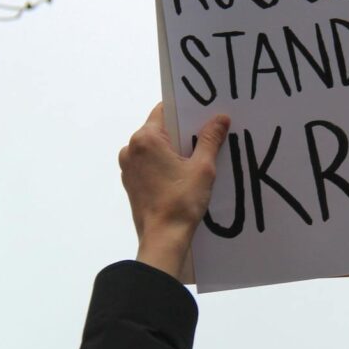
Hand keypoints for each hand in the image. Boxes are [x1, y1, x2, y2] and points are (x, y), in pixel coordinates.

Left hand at [118, 102, 230, 279]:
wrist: (163, 239)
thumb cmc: (182, 201)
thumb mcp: (203, 167)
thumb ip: (210, 139)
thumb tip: (220, 118)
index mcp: (145, 139)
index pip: (164, 110)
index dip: (184, 111)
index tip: (202, 115)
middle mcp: (131, 149)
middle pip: (159, 129)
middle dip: (181, 133)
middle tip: (205, 137)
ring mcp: (128, 167)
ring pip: (154, 148)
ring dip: (173, 150)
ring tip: (196, 160)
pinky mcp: (130, 182)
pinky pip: (149, 164)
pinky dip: (163, 164)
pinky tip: (181, 175)